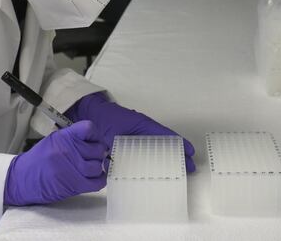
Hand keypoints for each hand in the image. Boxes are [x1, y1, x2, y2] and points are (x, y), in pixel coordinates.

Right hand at [4, 120, 107, 205]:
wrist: (22, 179)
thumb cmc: (37, 161)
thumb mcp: (53, 141)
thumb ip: (72, 138)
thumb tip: (92, 140)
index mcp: (63, 137)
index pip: (89, 128)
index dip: (94, 135)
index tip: (93, 140)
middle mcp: (68, 150)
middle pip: (98, 149)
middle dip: (98, 153)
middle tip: (93, 156)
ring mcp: (72, 168)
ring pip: (98, 166)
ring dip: (97, 167)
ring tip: (90, 168)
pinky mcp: (74, 184)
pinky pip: (97, 182)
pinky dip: (99, 180)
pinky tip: (93, 177)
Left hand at [66, 93, 195, 171]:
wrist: (90, 112)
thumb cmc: (103, 119)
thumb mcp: (111, 134)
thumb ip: (116, 150)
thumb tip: (117, 166)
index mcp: (142, 125)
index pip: (166, 135)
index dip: (179, 144)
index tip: (190, 153)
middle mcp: (142, 129)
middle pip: (165, 142)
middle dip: (177, 154)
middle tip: (189, 167)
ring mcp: (138, 134)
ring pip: (156, 146)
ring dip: (167, 156)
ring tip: (177, 168)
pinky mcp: (130, 140)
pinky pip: (145, 148)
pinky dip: (153, 155)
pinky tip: (154, 167)